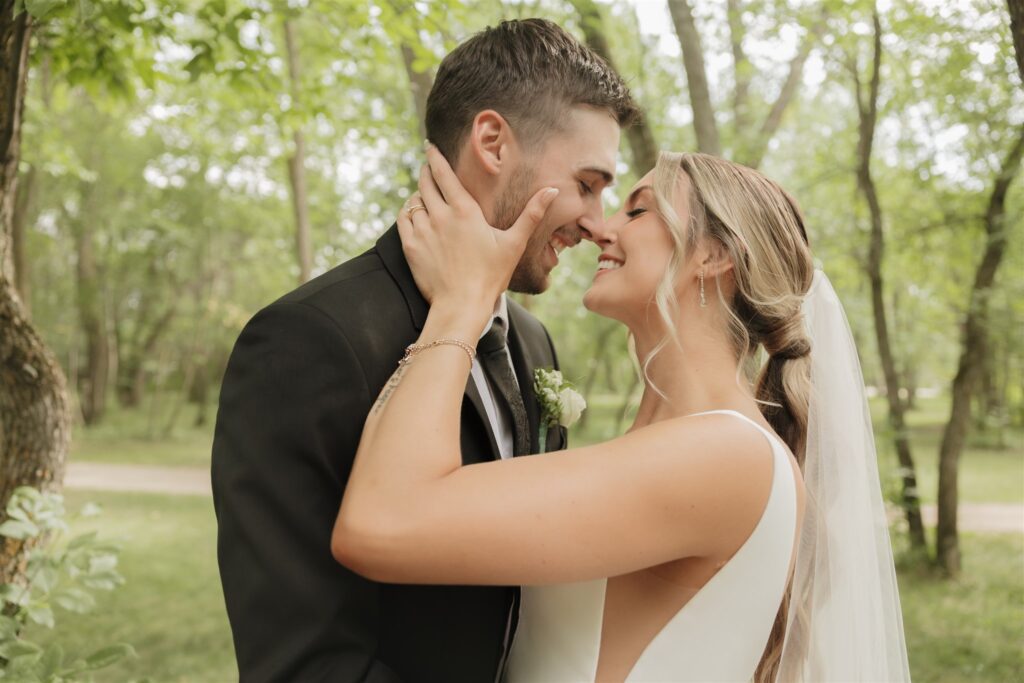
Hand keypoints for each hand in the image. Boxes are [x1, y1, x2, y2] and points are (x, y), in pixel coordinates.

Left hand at [397, 146, 557, 317]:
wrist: (462, 305)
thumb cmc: (491, 276)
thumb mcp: (514, 243)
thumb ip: (532, 214)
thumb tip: (552, 190)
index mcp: (465, 210)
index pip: (443, 174)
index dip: (435, 157)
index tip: (429, 147)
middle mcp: (440, 216)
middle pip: (425, 183)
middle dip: (425, 171)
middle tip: (427, 166)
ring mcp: (423, 231)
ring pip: (414, 201)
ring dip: (418, 194)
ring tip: (423, 193)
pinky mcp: (411, 247)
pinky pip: (403, 219)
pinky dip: (407, 212)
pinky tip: (413, 213)